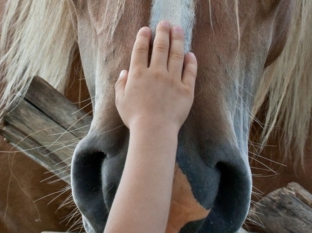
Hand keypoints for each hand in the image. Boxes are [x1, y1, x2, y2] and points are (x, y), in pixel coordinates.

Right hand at [115, 21, 196, 135]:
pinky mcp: (186, 90)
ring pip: (176, 55)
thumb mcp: (120, 101)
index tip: (146, 30)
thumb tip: (124, 73)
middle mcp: (156, 73)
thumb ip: (121, 85)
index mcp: (138, 74)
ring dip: (177, 40)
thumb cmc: (134, 118)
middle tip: (164, 23)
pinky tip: (190, 54)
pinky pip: (190, 72)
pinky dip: (191, 61)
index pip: (140, 50)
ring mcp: (172, 80)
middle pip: (160, 47)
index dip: (143, 37)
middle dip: (162, 32)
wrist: (154, 130)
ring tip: (178, 29)